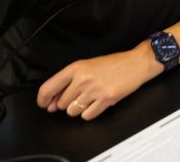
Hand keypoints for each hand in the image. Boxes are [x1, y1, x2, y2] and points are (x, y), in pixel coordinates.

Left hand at [36, 46, 159, 120]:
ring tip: (90, 98)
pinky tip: (96, 103)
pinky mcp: (105, 100)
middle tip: (79, 96)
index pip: (48, 88)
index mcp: (76, 68)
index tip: (44, 104)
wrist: (136, 63)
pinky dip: (89, 113)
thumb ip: (68, 83)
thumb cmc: (114, 64)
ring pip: (73, 111)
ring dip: (78, 108)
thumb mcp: (88, 66)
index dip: (43, 99)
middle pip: (61, 103)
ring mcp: (94, 90)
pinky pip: (87, 115)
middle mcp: (83, 79)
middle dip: (67, 103)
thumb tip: (53, 102)